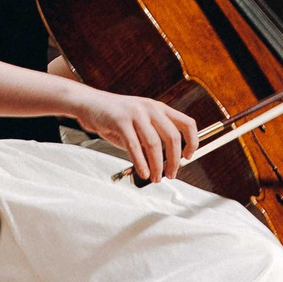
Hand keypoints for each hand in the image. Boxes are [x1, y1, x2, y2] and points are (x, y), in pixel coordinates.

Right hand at [73, 85, 200, 182]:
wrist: (89, 103)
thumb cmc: (115, 118)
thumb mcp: (139, 124)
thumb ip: (152, 139)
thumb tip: (166, 163)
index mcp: (159, 108)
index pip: (187, 123)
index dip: (192, 142)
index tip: (188, 157)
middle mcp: (150, 108)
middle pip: (172, 136)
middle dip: (174, 160)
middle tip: (170, 174)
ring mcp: (135, 113)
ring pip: (154, 143)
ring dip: (157, 165)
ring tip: (155, 177)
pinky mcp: (120, 120)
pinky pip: (134, 145)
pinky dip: (140, 163)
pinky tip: (143, 172)